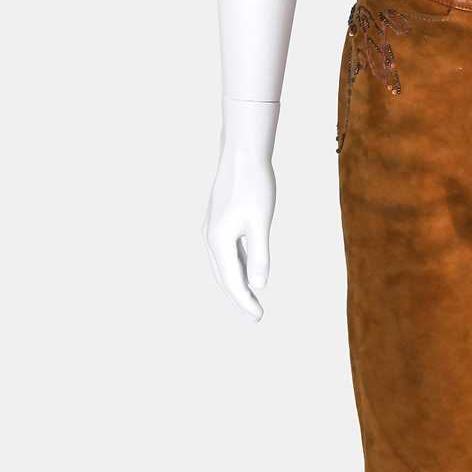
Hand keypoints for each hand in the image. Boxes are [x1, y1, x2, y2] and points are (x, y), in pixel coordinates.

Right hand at [204, 99, 278, 320]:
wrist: (242, 154)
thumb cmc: (254, 186)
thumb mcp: (261, 222)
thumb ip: (259, 254)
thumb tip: (259, 285)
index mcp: (219, 241)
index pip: (233, 280)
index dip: (245, 301)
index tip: (258, 317)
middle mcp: (211, 238)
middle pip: (224, 276)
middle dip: (239, 297)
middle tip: (256, 315)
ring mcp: (212, 229)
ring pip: (223, 264)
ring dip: (236, 282)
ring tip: (251, 298)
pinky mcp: (218, 221)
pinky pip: (226, 252)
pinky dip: (236, 265)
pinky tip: (247, 269)